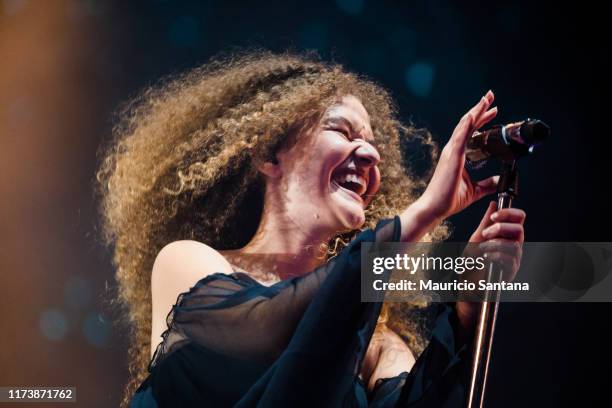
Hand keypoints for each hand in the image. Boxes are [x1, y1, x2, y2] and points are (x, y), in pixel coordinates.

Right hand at [417, 90, 499, 221]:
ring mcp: (451, 152)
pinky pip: (460, 137)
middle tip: (490, 96)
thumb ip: (487, 183)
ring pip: (464, 126)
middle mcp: (453, 150)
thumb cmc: (449, 199)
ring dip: (476, 111)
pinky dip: (467, 125)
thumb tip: (499, 179)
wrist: (435, 207)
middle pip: (468, 124)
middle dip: (480, 109)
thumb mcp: (475, 190)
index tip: (493, 111)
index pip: (471, 132)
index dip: (482, 120)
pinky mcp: (452, 157)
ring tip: (486, 99)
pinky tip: (473, 115)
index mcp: (457, 155)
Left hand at [456, 201, 525, 335]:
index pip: (519, 218)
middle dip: (500, 228)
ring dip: (494, 244)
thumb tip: (493, 204)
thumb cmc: (473, 264)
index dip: (509, 213)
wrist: (467, 285)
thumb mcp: (476, 238)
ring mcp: (514, 260)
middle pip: (519, 229)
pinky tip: (485, 258)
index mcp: (507, 236)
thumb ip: (486, 222)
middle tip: (486, 234)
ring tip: (481, 250)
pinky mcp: (511, 272)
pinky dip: (495, 255)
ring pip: (514, 244)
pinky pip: (510, 259)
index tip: (494, 216)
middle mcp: (514, 246)